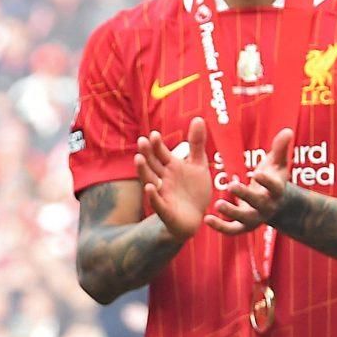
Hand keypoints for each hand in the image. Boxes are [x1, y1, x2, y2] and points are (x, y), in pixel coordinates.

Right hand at [133, 120, 213, 241]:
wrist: (195, 218)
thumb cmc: (194, 191)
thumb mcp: (198, 164)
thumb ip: (196, 142)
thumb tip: (198, 118)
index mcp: (171, 167)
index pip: (161, 153)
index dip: (157, 145)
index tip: (153, 135)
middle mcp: (164, 179)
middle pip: (152, 164)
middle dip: (147, 154)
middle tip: (142, 141)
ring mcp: (163, 194)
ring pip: (150, 180)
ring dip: (143, 170)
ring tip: (138, 159)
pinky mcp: (166, 210)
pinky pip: (157, 203)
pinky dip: (152, 196)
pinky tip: (149, 188)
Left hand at [206, 127, 291, 234]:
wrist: (275, 205)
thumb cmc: (273, 179)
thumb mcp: (277, 164)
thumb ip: (280, 149)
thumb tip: (287, 130)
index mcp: (277, 191)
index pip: (274, 187)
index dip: (267, 181)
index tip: (257, 173)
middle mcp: (267, 207)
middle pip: (258, 203)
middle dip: (246, 195)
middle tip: (232, 185)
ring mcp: (256, 218)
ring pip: (244, 219)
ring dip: (232, 213)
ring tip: (218, 205)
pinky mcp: (243, 227)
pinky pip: (232, 230)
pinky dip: (220, 227)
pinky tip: (207, 219)